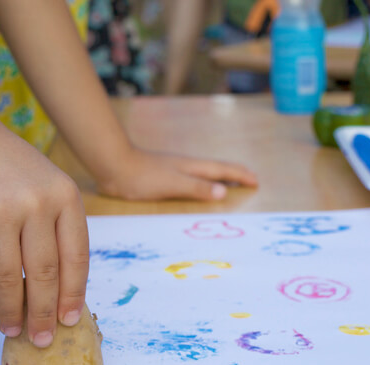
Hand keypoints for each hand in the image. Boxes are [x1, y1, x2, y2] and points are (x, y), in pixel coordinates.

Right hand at [0, 134, 88, 347]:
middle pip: (44, 273)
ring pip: (10, 278)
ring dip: (13, 311)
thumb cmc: (16, 175)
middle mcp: (36, 204)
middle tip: (44, 338)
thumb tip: (60, 298)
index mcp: (66, 197)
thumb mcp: (50, 192)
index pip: (76, 258)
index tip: (71, 321)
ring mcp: (0, 214)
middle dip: (45, 313)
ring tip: (16, 330)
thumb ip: (57, 236)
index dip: (73, 295)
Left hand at [93, 147, 257, 200]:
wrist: (113, 166)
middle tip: (249, 180)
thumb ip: (197, 188)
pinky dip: (201, 183)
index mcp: (191, 167)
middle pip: (215, 169)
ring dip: (218, 178)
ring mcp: (173, 170)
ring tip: (228, 185)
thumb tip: (223, 192)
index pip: (222, 170)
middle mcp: (185, 166)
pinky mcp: (161, 176)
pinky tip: (194, 188)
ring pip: (202, 173)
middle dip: (233, 174)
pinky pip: (190, 179)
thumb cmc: (143, 176)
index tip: (256, 181)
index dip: (239, 175)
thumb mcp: (173, 184)